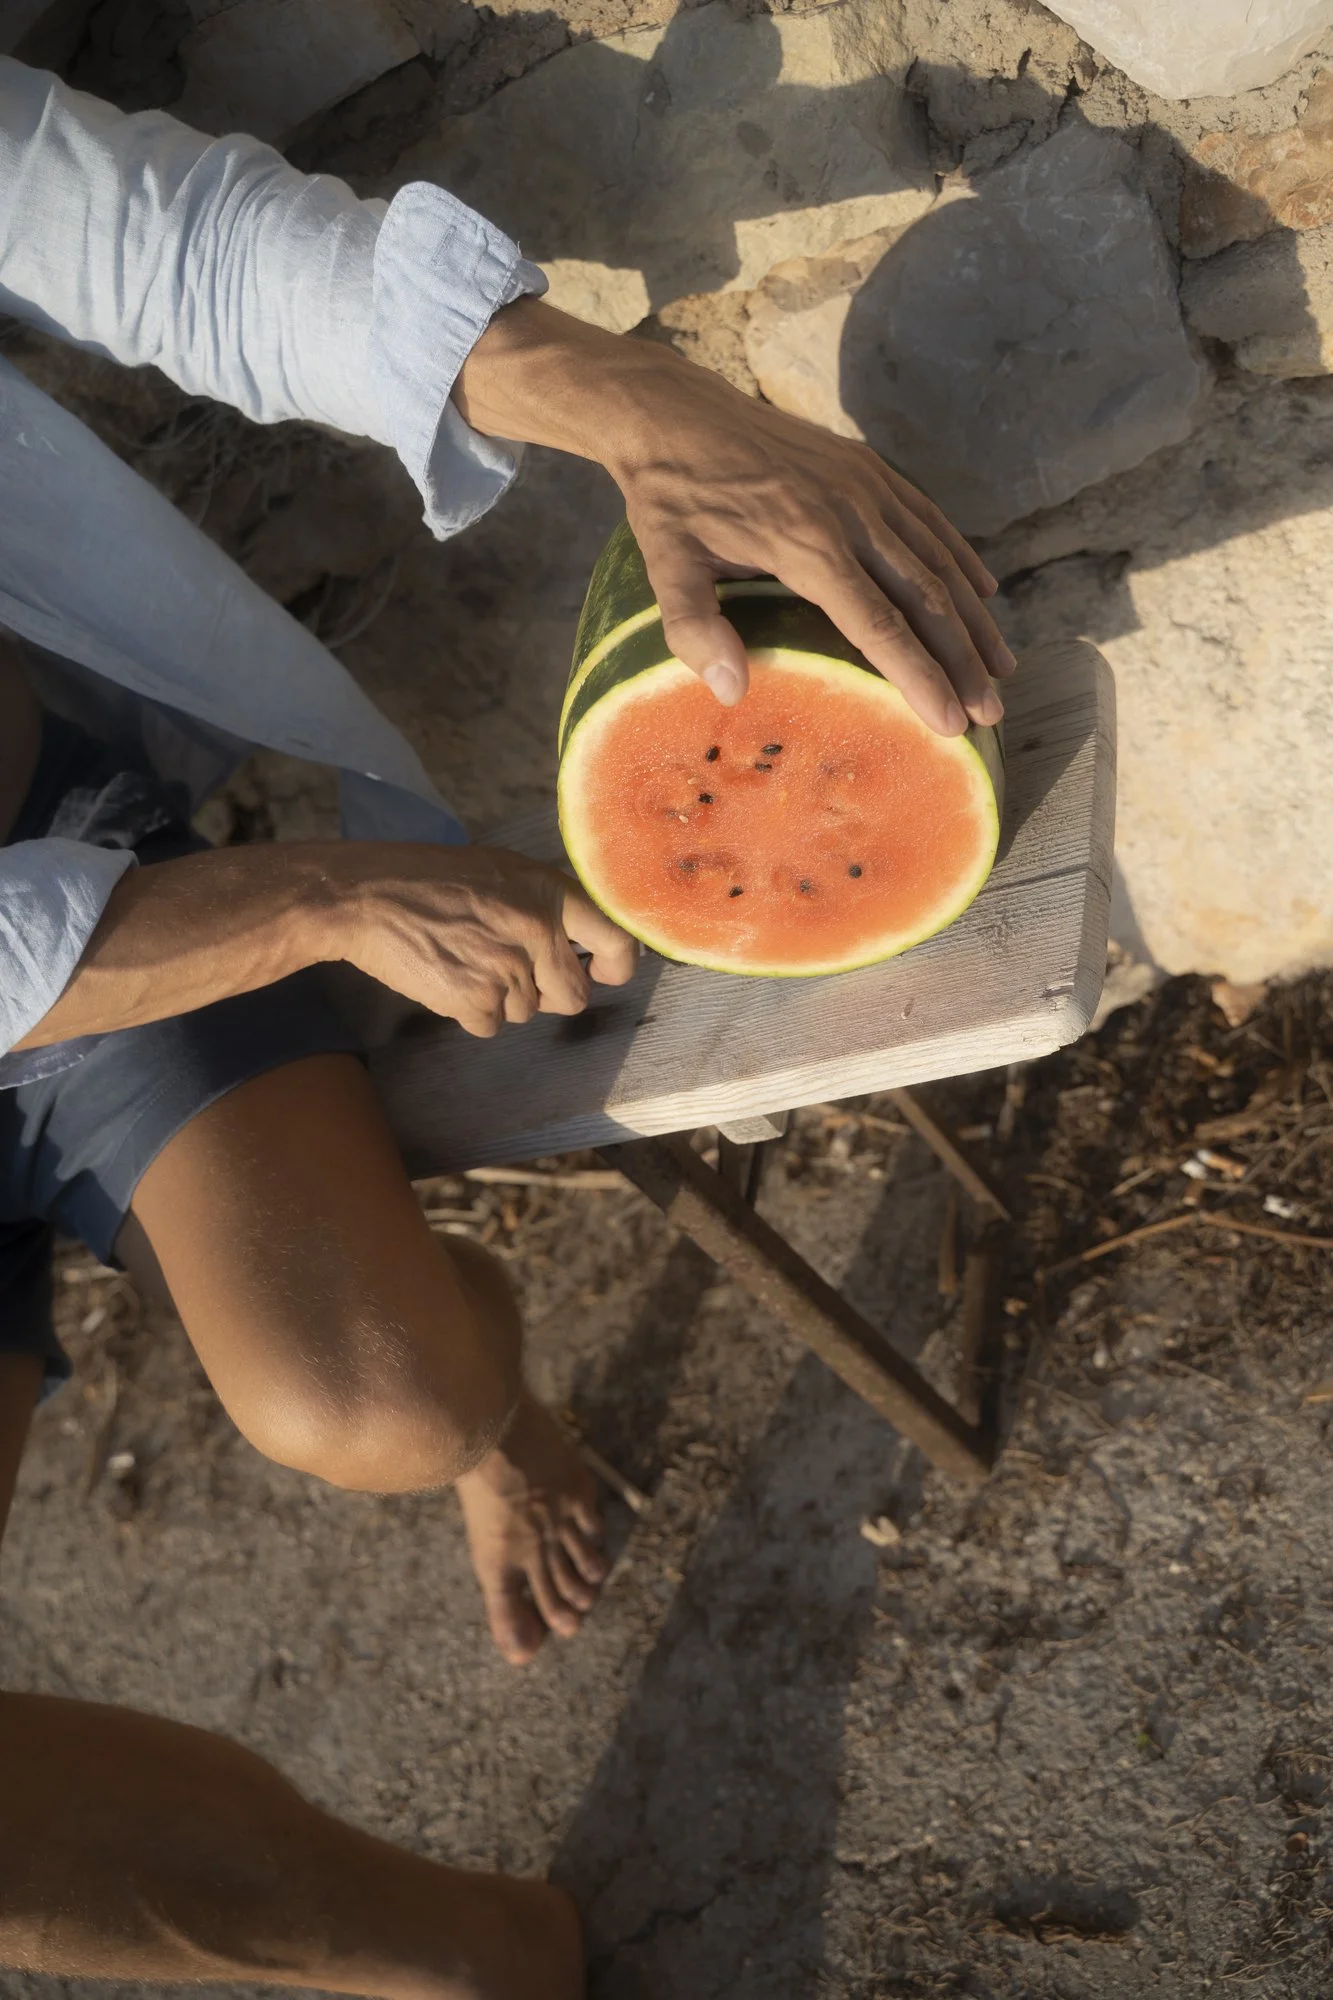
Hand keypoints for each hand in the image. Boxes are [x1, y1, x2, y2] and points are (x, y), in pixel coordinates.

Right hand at [339, 844, 637, 1037]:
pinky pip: (490, 1025)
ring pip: (525, 1012)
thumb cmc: (430, 880)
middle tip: (512, 972)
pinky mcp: (475, 1000)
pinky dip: (469, 1011)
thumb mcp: (501, 871)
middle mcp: (537, 931)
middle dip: (549, 994)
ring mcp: (507, 968)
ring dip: (499, 998)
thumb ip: (543, 904)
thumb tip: (576, 945)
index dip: (616, 965)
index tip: (603, 972)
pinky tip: (446, 977)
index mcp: (549, 892)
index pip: (616, 939)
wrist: (367, 897)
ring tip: (463, 959)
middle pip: (573, 996)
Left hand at [455, 301, 1012, 736]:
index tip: (951, 722)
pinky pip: (929, 520)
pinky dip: (961, 559)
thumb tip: (731, 691)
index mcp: (805, 543)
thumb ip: (692, 626)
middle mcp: (850, 513)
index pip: (878, 624)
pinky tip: (984, 594)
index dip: (919, 676)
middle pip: (925, 597)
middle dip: (963, 661)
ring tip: (1002, 669)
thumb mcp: (664, 562)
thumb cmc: (670, 497)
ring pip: (938, 560)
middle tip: (991, 713)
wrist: (677, 410)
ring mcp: (866, 486)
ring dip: (975, 619)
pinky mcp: (868, 468)